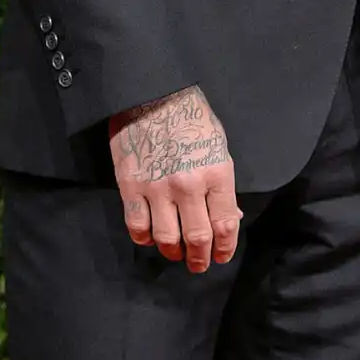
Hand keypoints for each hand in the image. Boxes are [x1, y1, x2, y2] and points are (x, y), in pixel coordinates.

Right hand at [109, 84, 241, 271]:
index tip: (221, 256)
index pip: (225, 224)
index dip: (225, 247)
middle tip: (199, 264)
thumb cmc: (192, 119)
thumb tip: (229, 217)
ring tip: (176, 253)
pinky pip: (137, 227)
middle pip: (197, 238)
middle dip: (200, 258)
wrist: (153, 94)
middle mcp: (188, 184)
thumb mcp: (218, 146)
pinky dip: (145, 239)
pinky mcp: (131, 187)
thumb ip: (222, 185)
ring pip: (166, 239)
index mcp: (216, 172)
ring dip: (173, 252)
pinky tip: (151, 236)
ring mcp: (157, 188)